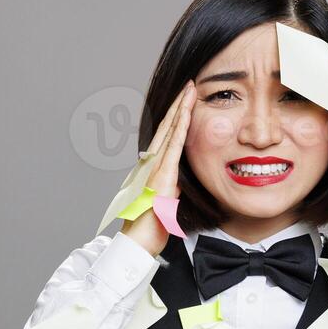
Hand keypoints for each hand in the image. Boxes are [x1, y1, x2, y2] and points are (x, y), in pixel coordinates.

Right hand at [120, 80, 195, 256]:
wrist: (137, 243)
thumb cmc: (150, 228)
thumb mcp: (164, 203)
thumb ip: (170, 188)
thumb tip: (178, 180)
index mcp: (152, 168)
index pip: (167, 137)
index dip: (176, 116)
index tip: (185, 100)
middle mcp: (150, 163)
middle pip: (166, 127)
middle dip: (178, 104)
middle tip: (188, 84)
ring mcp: (154, 167)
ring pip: (169, 131)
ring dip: (180, 109)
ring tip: (190, 89)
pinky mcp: (161, 176)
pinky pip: (172, 147)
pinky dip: (180, 128)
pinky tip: (187, 113)